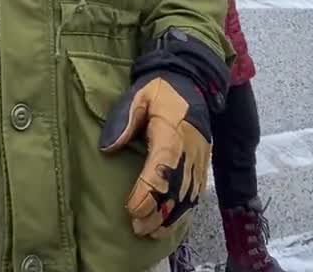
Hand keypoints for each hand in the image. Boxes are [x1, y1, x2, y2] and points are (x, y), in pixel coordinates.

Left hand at [99, 72, 210, 237]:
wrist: (194, 82)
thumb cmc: (162, 90)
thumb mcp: (139, 96)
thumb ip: (125, 120)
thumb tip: (108, 147)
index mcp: (172, 134)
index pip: (161, 170)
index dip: (147, 193)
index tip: (132, 209)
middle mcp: (190, 150)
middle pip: (176, 189)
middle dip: (158, 212)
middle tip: (138, 228)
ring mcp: (200, 158)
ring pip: (188, 195)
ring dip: (171, 216)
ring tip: (152, 231)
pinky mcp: (204, 162)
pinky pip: (197, 191)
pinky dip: (185, 209)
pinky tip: (172, 221)